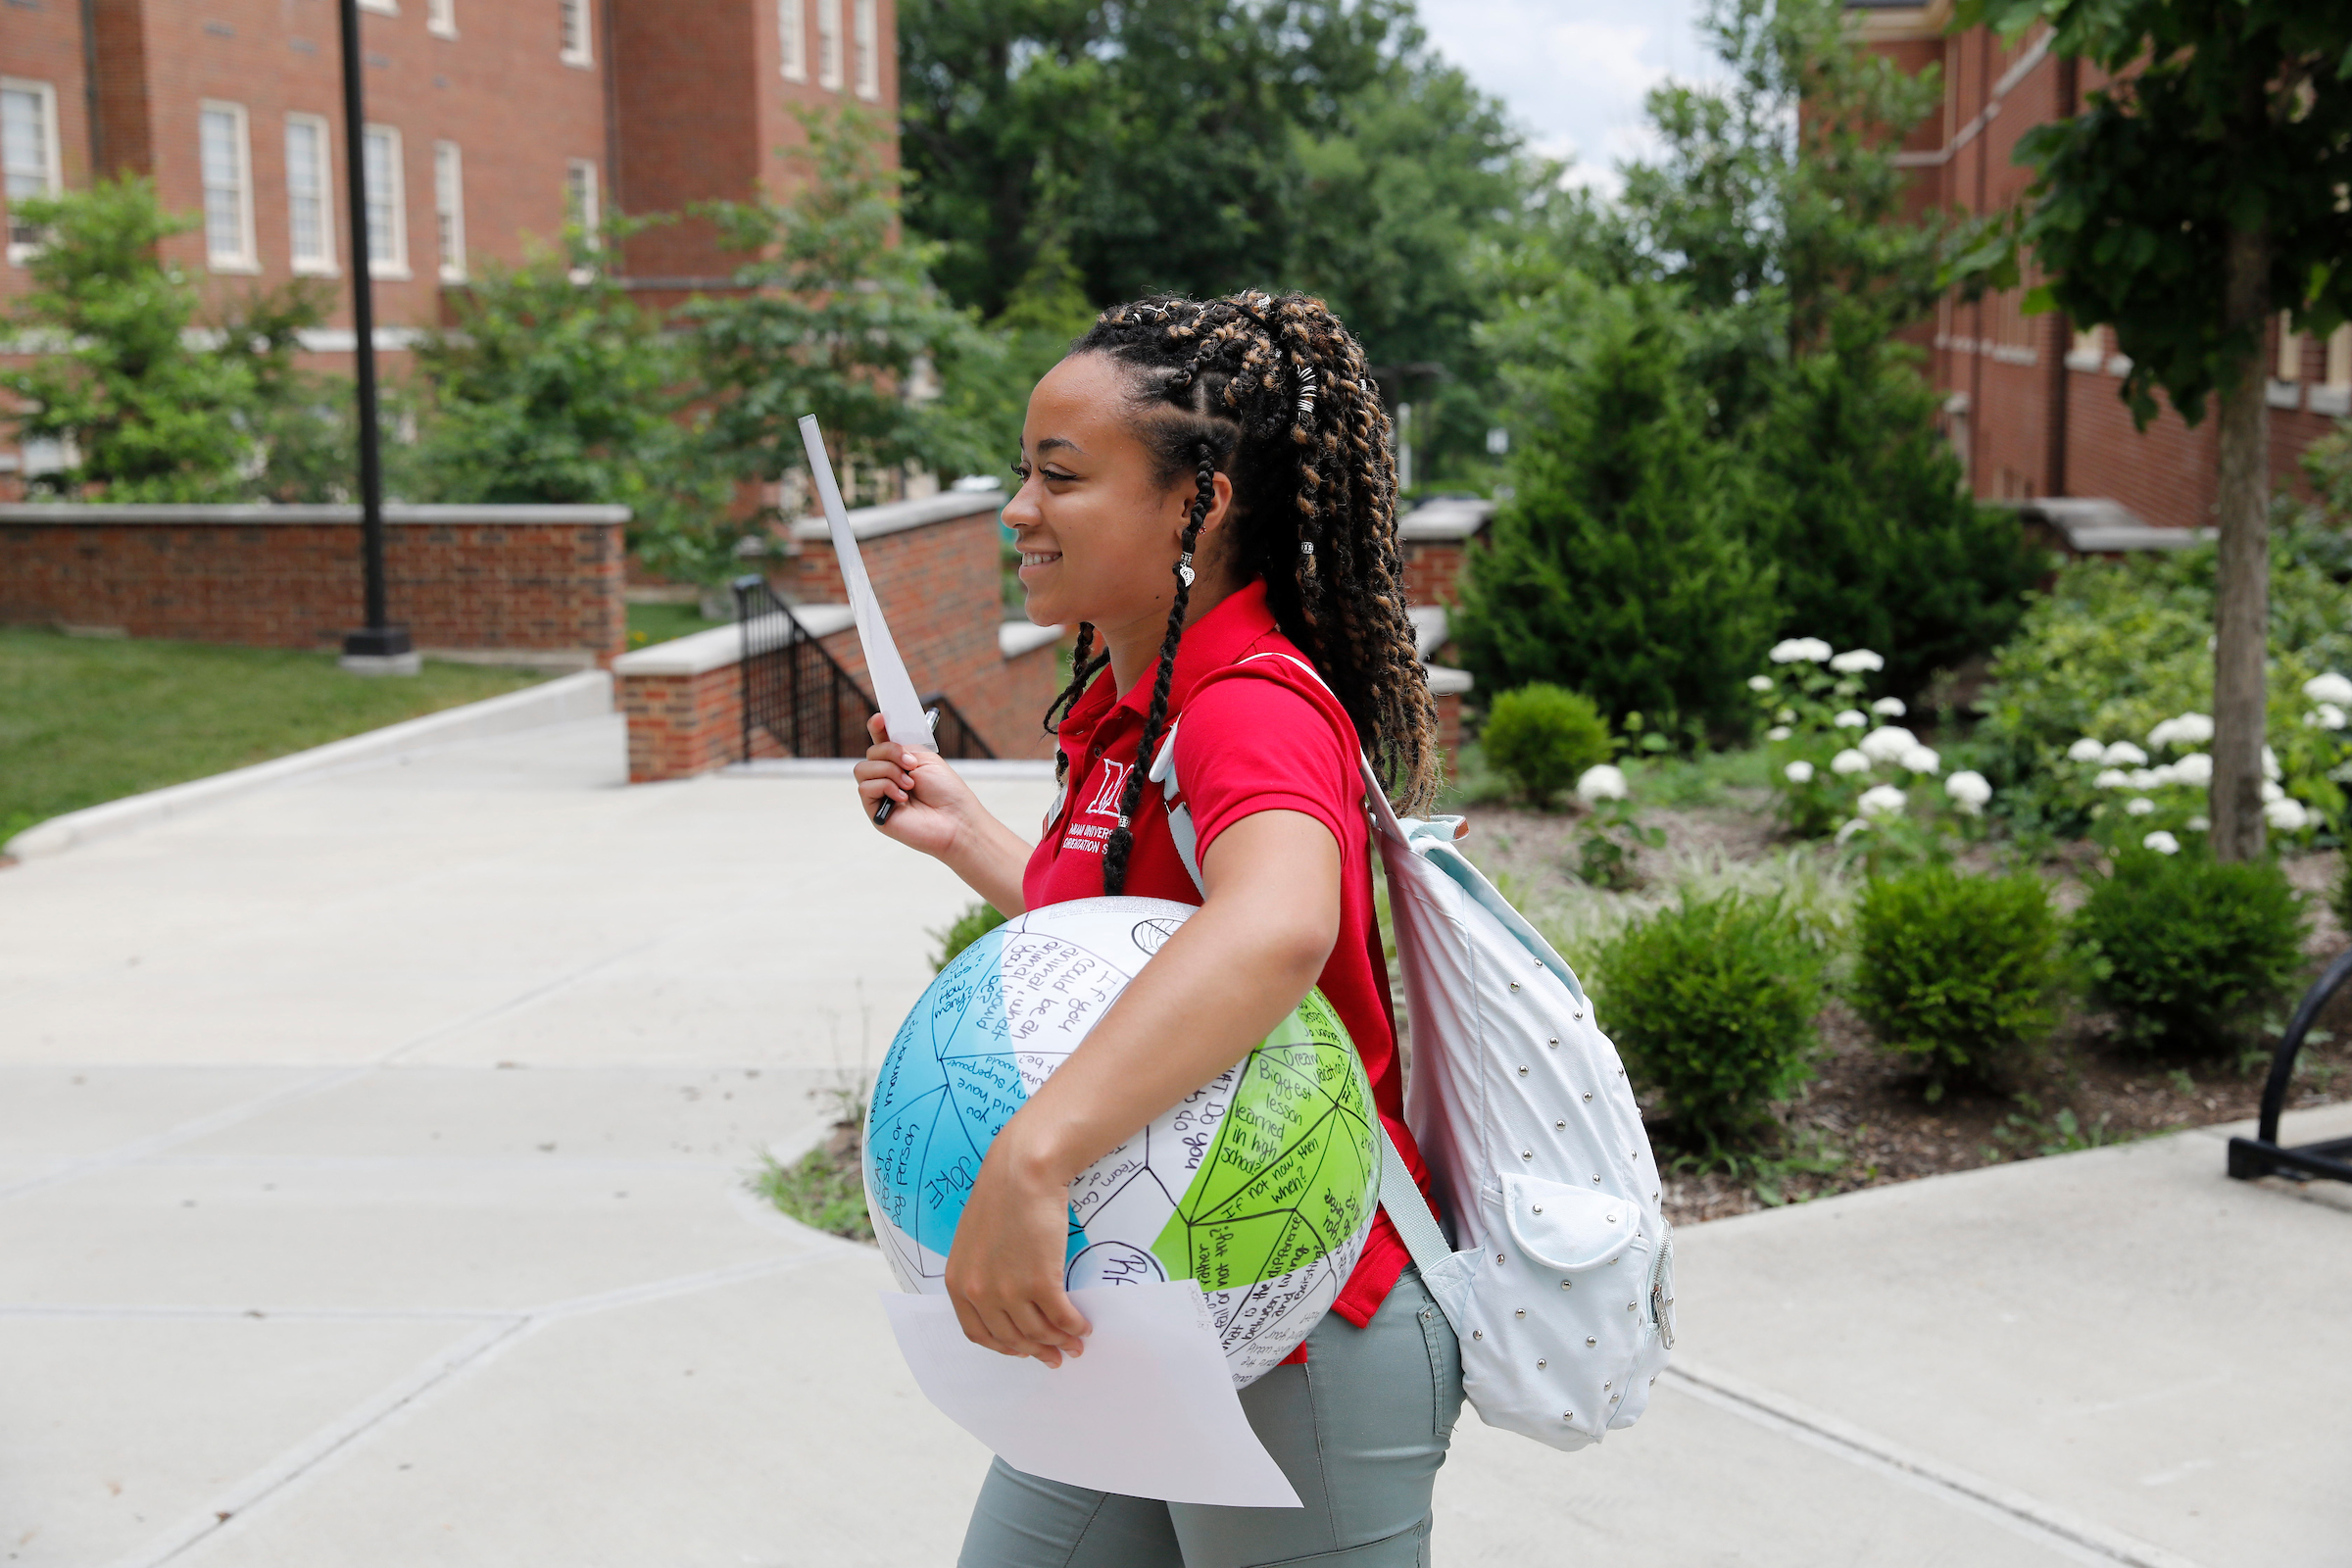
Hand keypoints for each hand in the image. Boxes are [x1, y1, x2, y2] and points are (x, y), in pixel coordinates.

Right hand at [854, 712, 983, 858]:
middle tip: (911, 765)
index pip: (881, 741)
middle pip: (871, 753)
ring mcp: (880, 794)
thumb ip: (901, 748)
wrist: (955, 819)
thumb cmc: (946, 792)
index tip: (880, 718)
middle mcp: (889, 777)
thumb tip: (882, 742)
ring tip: (910, 785)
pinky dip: (885, 787)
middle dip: (890, 753)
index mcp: (902, 762)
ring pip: (863, 769)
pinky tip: (903, 798)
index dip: (877, 728)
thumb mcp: (925, 759)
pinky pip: (865, 788)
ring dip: (889, 771)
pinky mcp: (876, 811)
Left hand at [942, 1120, 1092, 1366]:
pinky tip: (1084, 1326)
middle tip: (1055, 1357)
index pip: (979, 1334)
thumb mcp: (974, 1241)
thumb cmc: (1001, 1197)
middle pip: (1011, 1338)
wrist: (1022, 1170)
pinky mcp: (1041, 1282)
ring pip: (1039, 1332)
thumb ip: (982, 1273)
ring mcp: (1009, 1290)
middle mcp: (980, 1292)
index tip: (1023, 1350)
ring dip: (1060, 1342)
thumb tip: (1005, 1301)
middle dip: (1036, 1352)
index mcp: (959, 1283)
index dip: (1005, 1347)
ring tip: (1075, 1343)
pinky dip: (1075, 1327)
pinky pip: (1062, 1318)